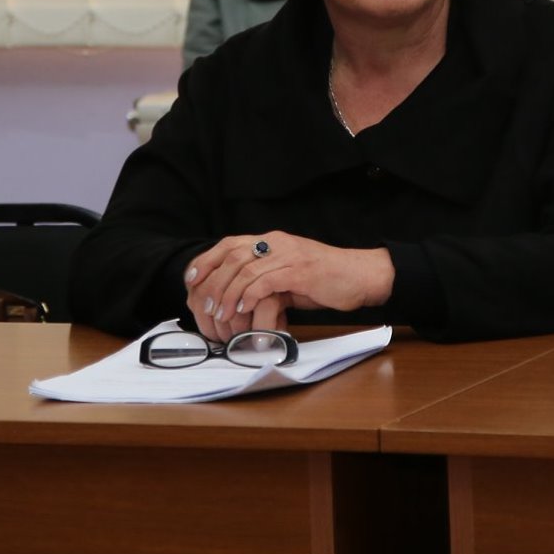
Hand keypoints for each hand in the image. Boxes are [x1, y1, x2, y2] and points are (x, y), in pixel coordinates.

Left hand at [183, 232, 393, 342]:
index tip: (192, 278)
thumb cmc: (327, 279)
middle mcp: (278, 243)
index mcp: (273, 241)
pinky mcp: (299, 271)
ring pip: (245, 270)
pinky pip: (265, 282)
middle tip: (203, 303)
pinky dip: (249, 296)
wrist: (362, 276)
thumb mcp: (290, 273)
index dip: (207, 260)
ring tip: (219, 313)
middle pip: (232, 256)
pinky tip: (241, 310)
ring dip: (228, 293)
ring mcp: (288, 255)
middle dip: (212, 281)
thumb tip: (242, 295)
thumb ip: (267, 277)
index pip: (230, 244)